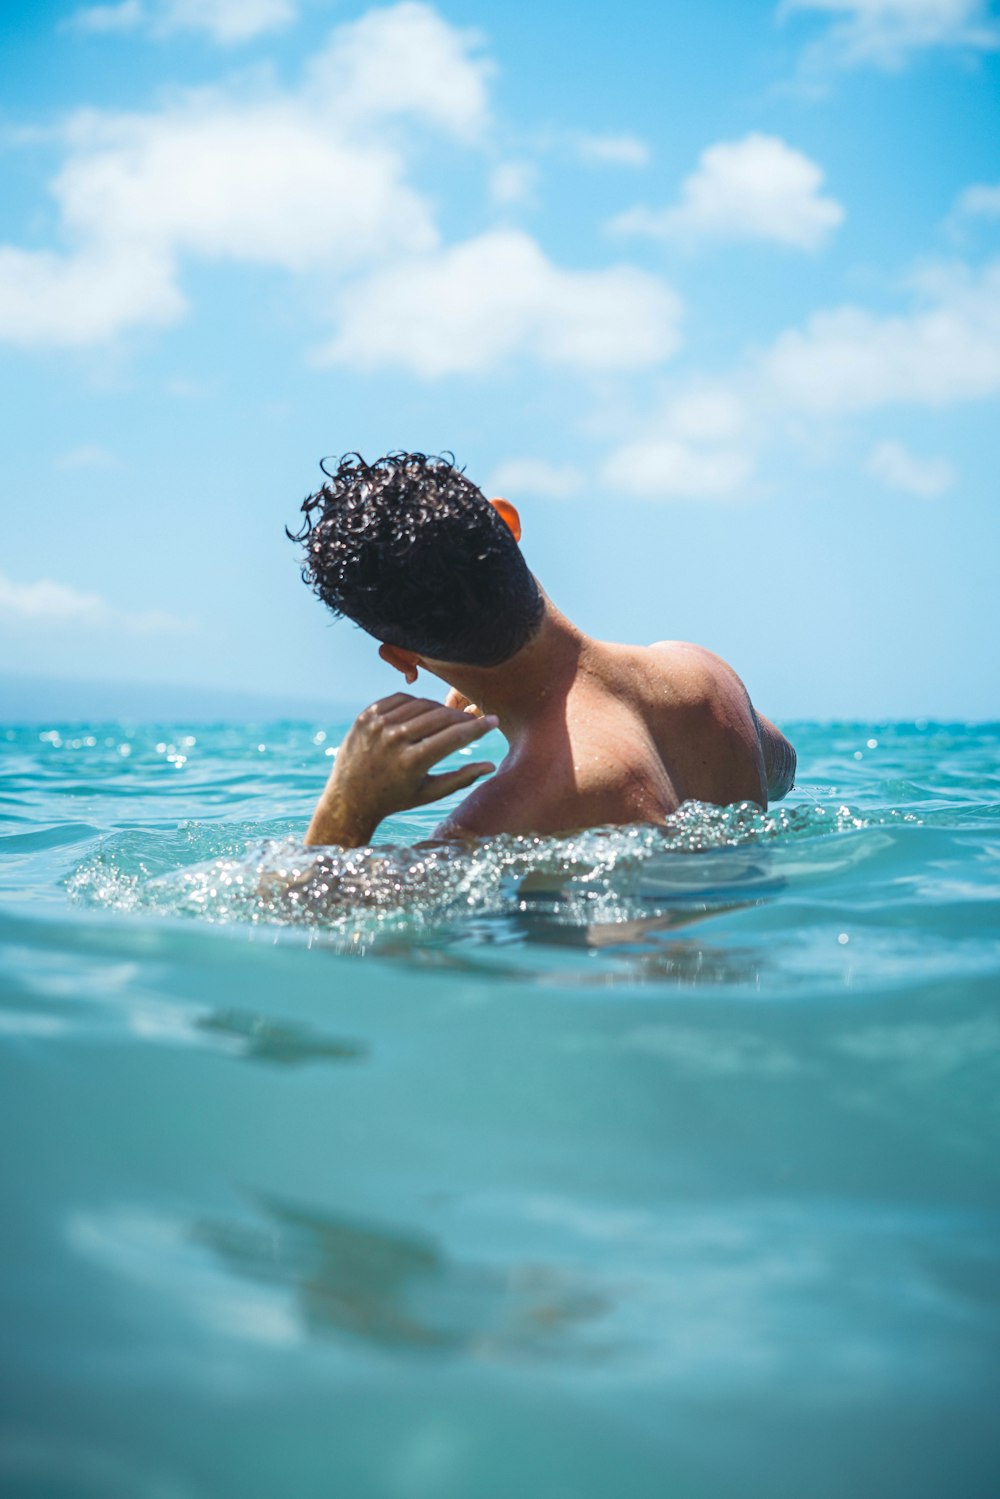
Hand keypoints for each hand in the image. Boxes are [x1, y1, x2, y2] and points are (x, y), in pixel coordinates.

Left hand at [305, 693, 498, 846]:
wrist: (349, 797)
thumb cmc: (395, 798)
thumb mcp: (429, 794)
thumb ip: (461, 779)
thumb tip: (491, 765)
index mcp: (411, 762)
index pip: (454, 737)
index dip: (478, 727)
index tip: (493, 720)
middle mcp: (393, 740)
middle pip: (440, 717)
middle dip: (461, 717)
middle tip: (472, 720)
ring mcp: (377, 725)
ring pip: (422, 705)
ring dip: (440, 710)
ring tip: (448, 719)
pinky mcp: (367, 715)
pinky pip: (401, 699)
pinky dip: (416, 704)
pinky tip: (424, 713)